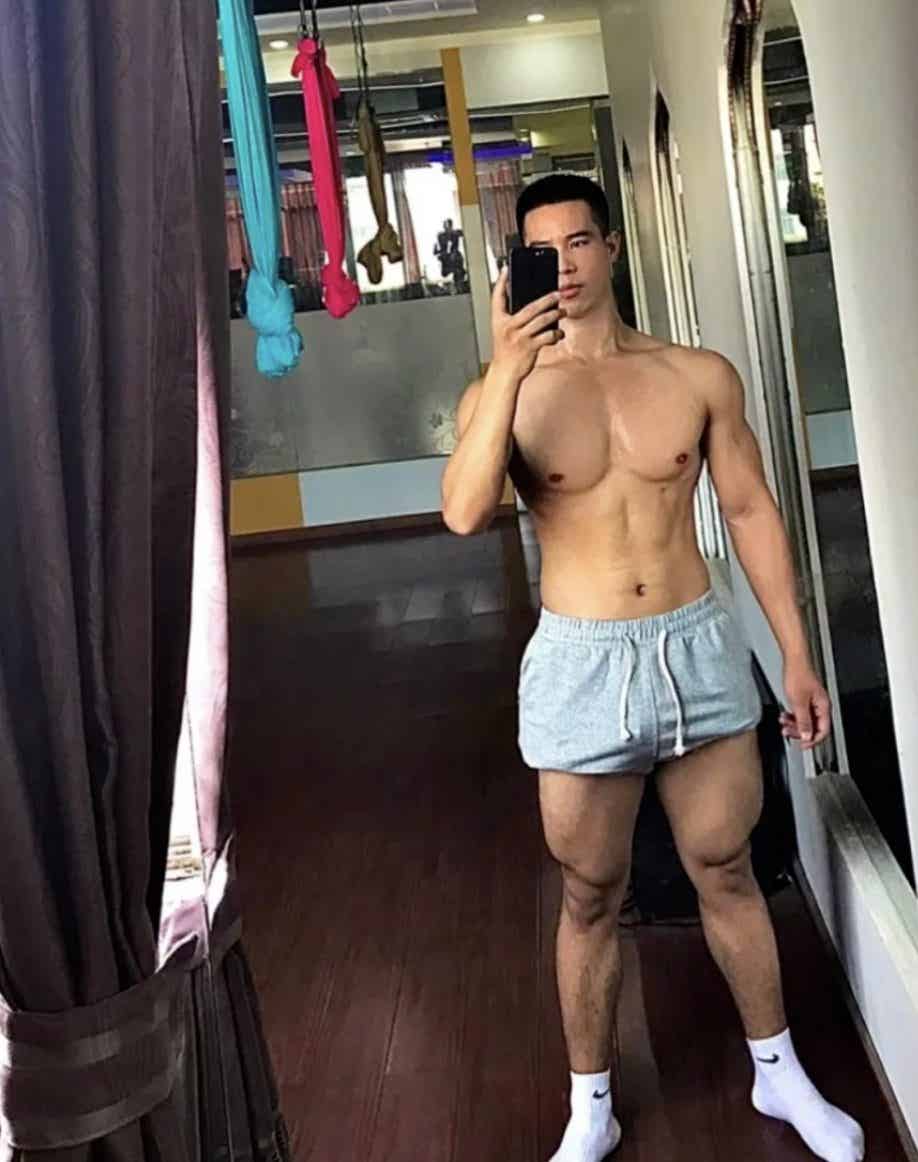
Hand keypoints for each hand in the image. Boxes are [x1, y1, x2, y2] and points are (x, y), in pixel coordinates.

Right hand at [490, 267, 563, 381]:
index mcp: (499, 321)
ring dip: (555, 315)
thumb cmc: (506, 351)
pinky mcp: (530, 348)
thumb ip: (514, 318)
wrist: (504, 372)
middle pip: (530, 308)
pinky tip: (559, 333)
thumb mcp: (503, 331)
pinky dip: (556, 334)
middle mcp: (509, 327)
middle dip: (546, 299)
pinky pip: (547, 337)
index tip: (506, 269)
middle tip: (557, 293)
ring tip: (562, 311)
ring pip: (542, 321)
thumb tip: (534, 306)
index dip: (500, 282)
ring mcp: (520, 338)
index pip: (498, 298)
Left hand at [780, 659, 831, 750]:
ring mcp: (813, 702)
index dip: (813, 740)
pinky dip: (793, 716)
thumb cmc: (798, 675)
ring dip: (794, 724)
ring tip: (783, 723)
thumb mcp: (798, 702)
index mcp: (823, 707)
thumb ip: (803, 721)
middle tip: (788, 732)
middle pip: (814, 727)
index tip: (803, 746)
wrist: (794, 661)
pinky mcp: (806, 699)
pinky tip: (785, 715)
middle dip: (800, 731)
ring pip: (806, 721)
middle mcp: (820, 706)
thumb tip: (807, 736)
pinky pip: (801, 713)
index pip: (823, 731)